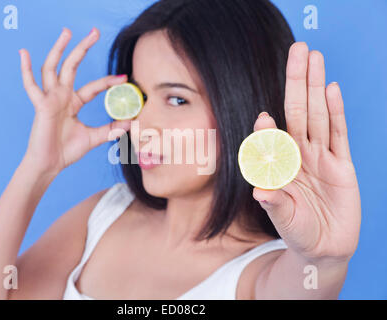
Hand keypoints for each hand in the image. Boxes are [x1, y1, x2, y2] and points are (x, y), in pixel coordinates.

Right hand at [19, 27, 130, 174]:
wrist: (50, 165)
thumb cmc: (67, 151)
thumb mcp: (94, 138)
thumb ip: (111, 129)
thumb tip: (132, 123)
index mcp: (73, 102)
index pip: (93, 87)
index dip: (108, 82)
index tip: (124, 79)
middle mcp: (62, 96)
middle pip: (72, 66)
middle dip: (83, 48)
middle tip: (94, 32)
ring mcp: (50, 98)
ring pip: (52, 68)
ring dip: (59, 49)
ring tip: (67, 32)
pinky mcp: (41, 105)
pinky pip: (31, 86)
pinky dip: (25, 69)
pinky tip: (23, 53)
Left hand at [252, 42, 360, 262]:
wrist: (323, 248)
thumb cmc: (296, 230)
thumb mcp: (282, 217)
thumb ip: (273, 202)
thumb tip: (259, 190)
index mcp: (279, 165)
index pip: (272, 138)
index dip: (268, 126)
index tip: (263, 118)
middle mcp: (298, 154)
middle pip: (297, 111)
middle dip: (296, 81)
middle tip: (297, 50)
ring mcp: (321, 157)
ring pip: (318, 115)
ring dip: (315, 86)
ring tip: (314, 58)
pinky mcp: (342, 165)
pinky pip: (339, 134)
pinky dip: (336, 112)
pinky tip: (330, 89)